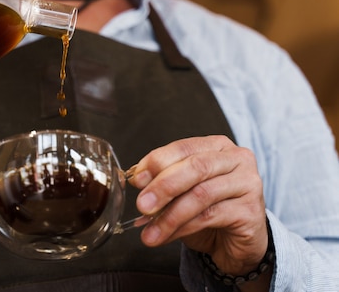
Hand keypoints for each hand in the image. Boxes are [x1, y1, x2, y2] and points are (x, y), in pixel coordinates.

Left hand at [128, 135, 267, 276]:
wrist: (235, 242)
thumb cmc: (207, 210)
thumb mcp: (181, 191)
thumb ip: (163, 181)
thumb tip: (138, 180)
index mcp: (216, 146)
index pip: (184, 147)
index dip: (157, 162)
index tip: (137, 180)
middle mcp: (236, 159)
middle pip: (195, 167)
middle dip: (163, 186)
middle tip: (142, 205)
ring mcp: (248, 183)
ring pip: (201, 194)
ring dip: (170, 215)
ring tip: (150, 230)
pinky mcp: (251, 211)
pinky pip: (210, 217)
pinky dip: (183, 227)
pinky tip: (167, 236)